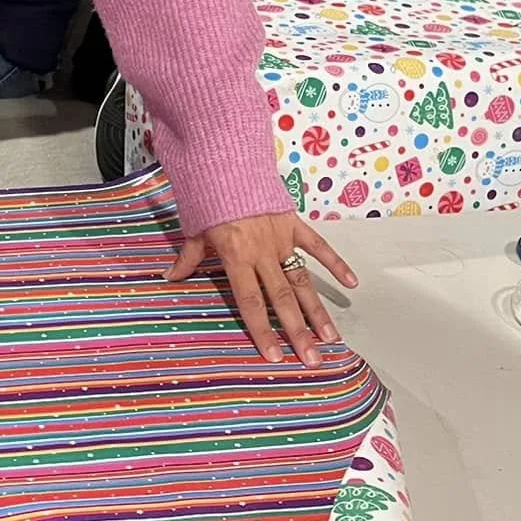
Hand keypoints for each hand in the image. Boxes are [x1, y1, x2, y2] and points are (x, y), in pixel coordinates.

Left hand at [167, 211, 358, 366]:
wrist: (227, 160)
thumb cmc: (209, 197)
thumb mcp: (195, 229)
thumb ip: (189, 257)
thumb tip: (169, 278)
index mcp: (237, 257)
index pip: (251, 302)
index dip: (262, 331)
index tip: (275, 357)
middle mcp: (262, 252)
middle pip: (283, 299)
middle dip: (298, 332)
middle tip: (313, 359)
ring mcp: (282, 238)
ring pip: (303, 280)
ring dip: (318, 310)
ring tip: (331, 338)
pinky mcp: (294, 223)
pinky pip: (318, 245)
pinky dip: (335, 263)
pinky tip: (351, 284)